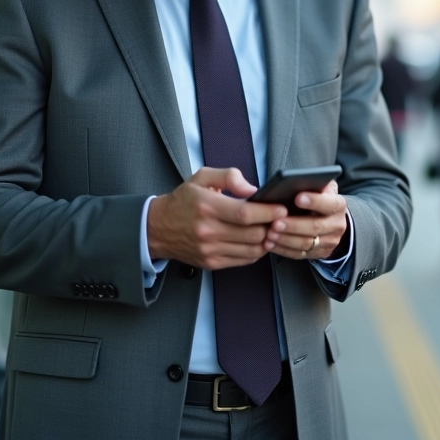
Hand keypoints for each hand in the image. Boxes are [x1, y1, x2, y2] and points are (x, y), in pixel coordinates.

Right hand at [147, 167, 286, 270]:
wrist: (158, 228)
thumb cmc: (183, 200)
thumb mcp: (202, 177)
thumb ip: (229, 176)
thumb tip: (252, 190)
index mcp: (206, 206)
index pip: (244, 214)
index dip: (267, 213)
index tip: (281, 209)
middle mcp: (208, 231)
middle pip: (252, 234)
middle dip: (271, 227)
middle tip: (280, 220)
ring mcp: (209, 250)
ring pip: (251, 250)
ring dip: (266, 240)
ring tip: (271, 230)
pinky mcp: (211, 262)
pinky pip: (243, 260)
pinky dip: (255, 251)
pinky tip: (257, 241)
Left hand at [264, 181, 348, 260]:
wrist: (332, 221)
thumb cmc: (320, 199)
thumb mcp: (322, 189)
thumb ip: (314, 184)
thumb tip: (296, 180)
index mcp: (338, 205)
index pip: (328, 203)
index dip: (314, 201)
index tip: (298, 198)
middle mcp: (337, 225)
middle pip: (315, 226)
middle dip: (294, 225)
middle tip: (276, 222)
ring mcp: (329, 242)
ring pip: (307, 243)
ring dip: (286, 239)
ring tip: (269, 233)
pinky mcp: (319, 253)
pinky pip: (299, 254)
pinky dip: (283, 250)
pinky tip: (270, 244)